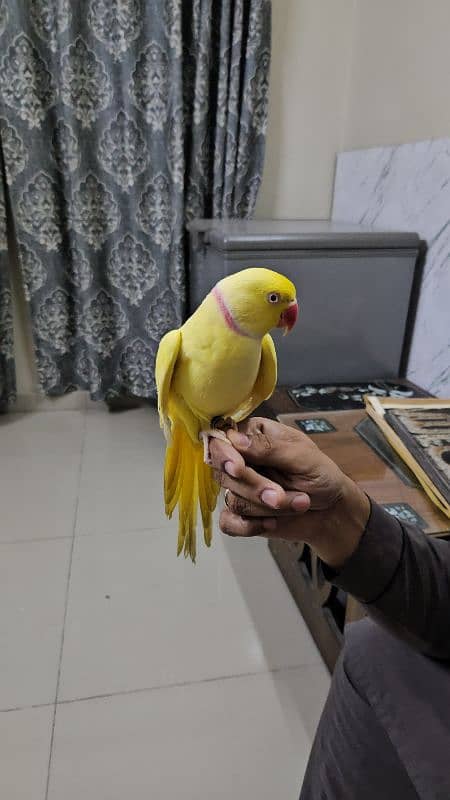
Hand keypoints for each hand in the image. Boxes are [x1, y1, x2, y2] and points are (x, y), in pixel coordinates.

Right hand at [209, 417, 369, 567]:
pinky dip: (248, 526)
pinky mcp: (242, 513)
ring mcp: (239, 487)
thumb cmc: (322, 475)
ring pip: (232, 499)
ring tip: (299, 504)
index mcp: (253, 435)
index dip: (225, 454)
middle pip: (225, 473)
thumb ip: (269, 448)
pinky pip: (228, 522)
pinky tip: (271, 523)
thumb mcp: (303, 457)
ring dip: (266, 508)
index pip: (222, 439)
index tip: (238, 468)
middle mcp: (241, 459)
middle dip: (255, 488)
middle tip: (281, 496)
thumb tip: (234, 439)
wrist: (332, 510)